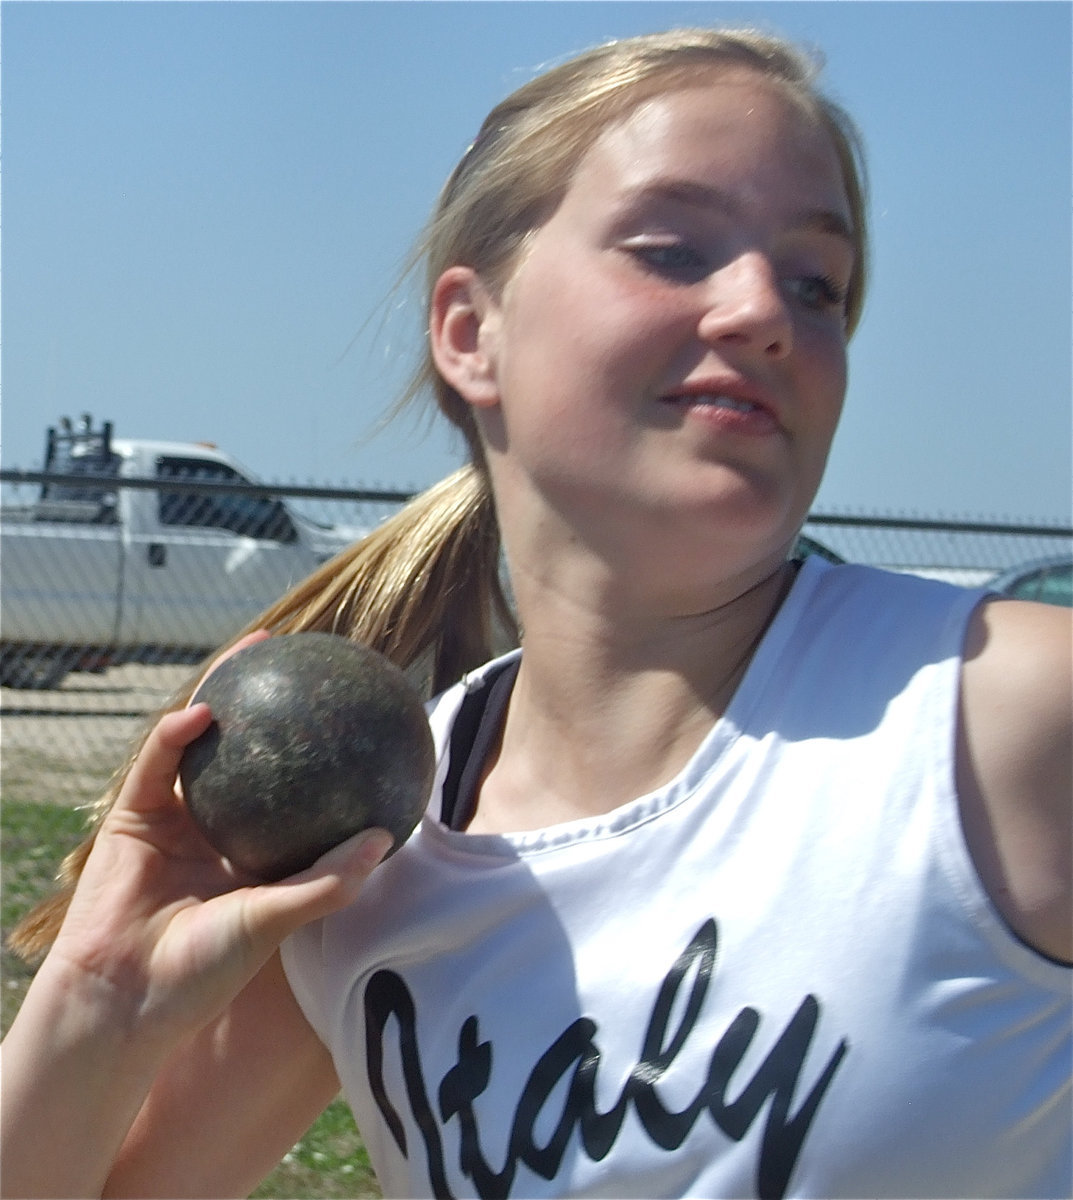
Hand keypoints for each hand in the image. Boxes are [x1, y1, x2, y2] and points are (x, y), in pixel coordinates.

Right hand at [44, 632, 393, 1049]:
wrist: (125, 999)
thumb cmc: (203, 970)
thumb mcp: (274, 921)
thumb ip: (325, 882)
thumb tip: (383, 838)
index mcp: (254, 850)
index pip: (294, 787)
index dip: (319, 750)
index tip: (353, 714)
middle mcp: (218, 826)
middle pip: (250, 752)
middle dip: (274, 704)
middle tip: (308, 662)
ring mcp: (174, 817)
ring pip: (200, 743)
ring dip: (221, 692)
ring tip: (255, 650)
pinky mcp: (133, 814)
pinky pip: (157, 763)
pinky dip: (175, 734)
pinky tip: (205, 709)